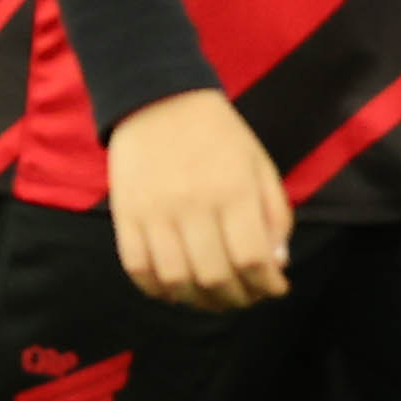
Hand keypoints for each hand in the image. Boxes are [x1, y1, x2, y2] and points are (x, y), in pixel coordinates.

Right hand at [102, 87, 290, 314]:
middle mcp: (193, 205)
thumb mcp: (260, 165)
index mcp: (233, 190)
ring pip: (176, 279)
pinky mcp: (125, 215)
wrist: (157, 98)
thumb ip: (275, 214)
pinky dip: (157, 290)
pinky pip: (137, 268)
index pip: (252, 258)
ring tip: (212, 299)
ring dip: (198, 301)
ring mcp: (154, 212)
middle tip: (245, 298)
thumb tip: (276, 264)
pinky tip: (175, 290)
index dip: (267, 285)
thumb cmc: (218, 134)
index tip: (274, 289)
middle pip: (215, 277)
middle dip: (236, 299)